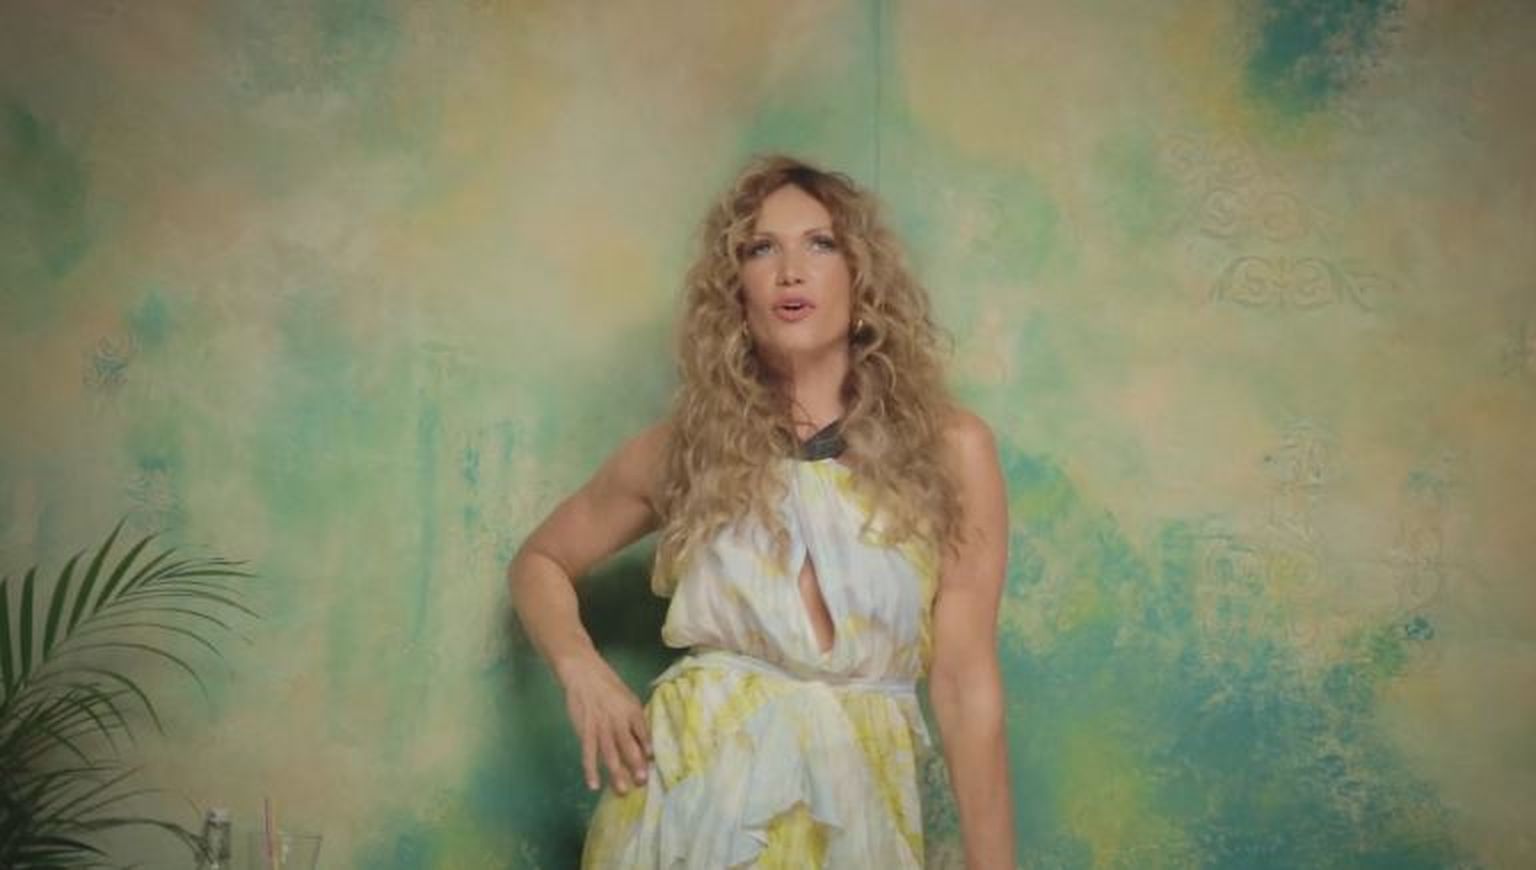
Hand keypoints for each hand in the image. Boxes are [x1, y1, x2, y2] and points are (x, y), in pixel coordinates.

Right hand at [556, 653, 652, 793]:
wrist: (584, 673)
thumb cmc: (609, 687)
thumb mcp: (628, 699)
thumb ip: (636, 721)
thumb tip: (646, 744)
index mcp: (632, 711)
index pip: (643, 733)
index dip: (648, 749)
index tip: (653, 764)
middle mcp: (618, 720)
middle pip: (628, 746)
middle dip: (636, 766)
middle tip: (641, 783)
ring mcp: (600, 726)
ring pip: (609, 753)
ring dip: (616, 773)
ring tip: (622, 791)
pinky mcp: (585, 730)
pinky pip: (588, 753)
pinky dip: (590, 770)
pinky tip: (593, 785)